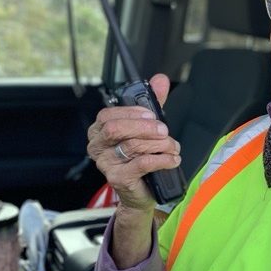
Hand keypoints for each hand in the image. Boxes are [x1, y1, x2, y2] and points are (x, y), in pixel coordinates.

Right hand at [87, 74, 180, 211]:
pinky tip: (172, 159)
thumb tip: (160, 79)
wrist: (140, 192)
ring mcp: (105, 164)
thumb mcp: (146, 127)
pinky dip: (162, 159)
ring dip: (159, 144)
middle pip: (117, 129)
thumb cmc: (140, 157)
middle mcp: (97, 147)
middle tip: (164, 131)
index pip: (108, 115)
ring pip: (133, 146)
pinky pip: (142, 163)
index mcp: (99, 131)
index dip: (132, 113)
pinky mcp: (118, 178)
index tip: (152, 115)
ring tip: (173, 147)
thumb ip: (152, 103)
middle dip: (145, 127)